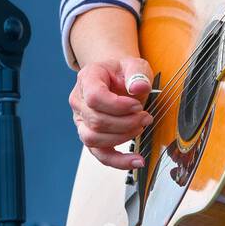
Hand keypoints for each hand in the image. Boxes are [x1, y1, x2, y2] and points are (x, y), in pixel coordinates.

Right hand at [69, 56, 153, 170]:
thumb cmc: (123, 73)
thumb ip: (138, 73)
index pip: (94, 97)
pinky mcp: (91, 137)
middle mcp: (79, 101)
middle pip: (96, 120)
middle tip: (145, 117)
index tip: (136, 105)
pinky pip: (100, 155)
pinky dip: (118, 161)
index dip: (117, 106)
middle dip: (126, 122)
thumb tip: (139, 87)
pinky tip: (136, 160)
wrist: (117, 79)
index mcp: (87, 79)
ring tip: (141, 127)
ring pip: (93, 139)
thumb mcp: (134, 65)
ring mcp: (81, 121)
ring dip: (122, 137)